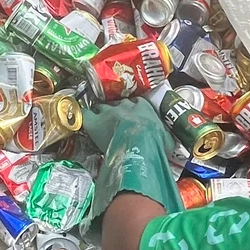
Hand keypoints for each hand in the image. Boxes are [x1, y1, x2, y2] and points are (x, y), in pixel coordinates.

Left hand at [83, 98, 180, 221]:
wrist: (138, 147)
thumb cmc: (156, 144)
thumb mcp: (166, 139)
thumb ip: (164, 135)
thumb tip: (168, 141)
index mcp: (143, 107)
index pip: (136, 103)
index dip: (132, 110)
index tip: (132, 117)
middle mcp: (124, 105)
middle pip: (116, 104)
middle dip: (115, 111)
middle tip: (114, 120)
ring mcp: (107, 111)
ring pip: (100, 107)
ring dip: (99, 113)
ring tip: (98, 121)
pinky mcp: (94, 121)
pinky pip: (84, 115)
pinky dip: (83, 117)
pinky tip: (82, 121)